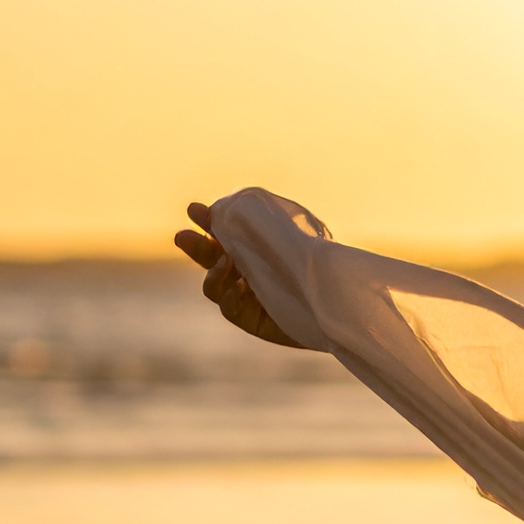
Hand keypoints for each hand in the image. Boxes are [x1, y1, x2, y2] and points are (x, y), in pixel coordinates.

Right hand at [172, 199, 312, 348]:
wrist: (342, 304)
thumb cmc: (322, 265)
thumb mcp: (298, 236)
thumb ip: (268, 221)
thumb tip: (237, 203)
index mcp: (256, 248)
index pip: (224, 234)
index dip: (207, 222)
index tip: (194, 209)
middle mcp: (248, 272)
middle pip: (210, 259)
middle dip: (195, 246)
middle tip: (181, 236)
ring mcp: (248, 297)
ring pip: (214, 285)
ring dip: (212, 271)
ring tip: (223, 261)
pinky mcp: (253, 320)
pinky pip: (229, 308)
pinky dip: (227, 295)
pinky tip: (237, 285)